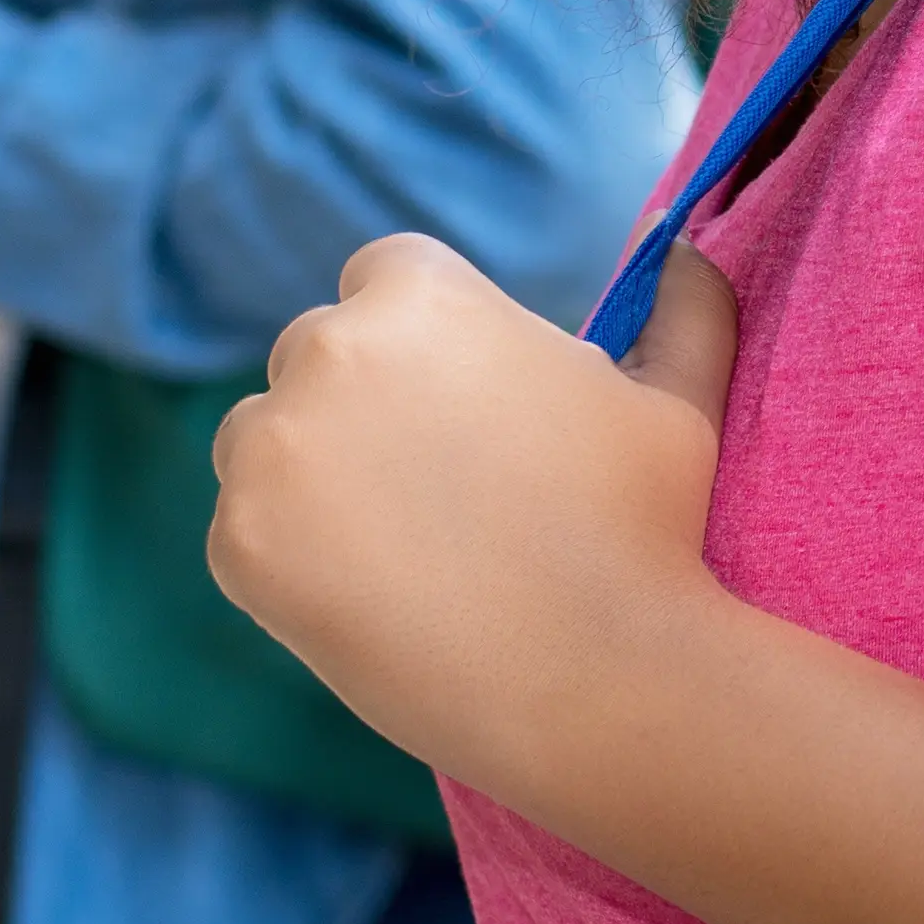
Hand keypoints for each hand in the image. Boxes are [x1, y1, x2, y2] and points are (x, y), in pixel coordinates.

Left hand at [209, 237, 738, 809]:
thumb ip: (683, 305)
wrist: (593, 678)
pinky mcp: (238, 543)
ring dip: (314, 471)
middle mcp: (329, 351)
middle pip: (320, 353)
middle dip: (367, 403)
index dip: (431, 340)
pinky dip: (293, 559)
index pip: (386, 276)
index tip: (469, 404)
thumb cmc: (644, 528)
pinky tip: (379, 595)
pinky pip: (247, 529)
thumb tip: (684, 246)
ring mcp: (272, 450)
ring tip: (409, 542)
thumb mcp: (678, 397)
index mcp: (421, 296)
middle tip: (447, 487)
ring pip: (265, 438)